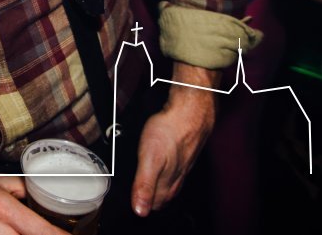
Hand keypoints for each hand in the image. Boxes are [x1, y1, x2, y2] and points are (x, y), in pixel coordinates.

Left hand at [131, 83, 215, 216]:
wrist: (190, 110)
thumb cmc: (170, 131)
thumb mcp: (149, 159)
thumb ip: (144, 185)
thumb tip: (140, 210)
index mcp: (168, 183)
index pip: (153, 204)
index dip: (141, 204)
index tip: (131, 201)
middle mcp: (176, 178)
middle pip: (161, 196)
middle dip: (148, 196)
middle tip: (135, 193)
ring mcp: (182, 166)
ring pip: (167, 183)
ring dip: (155, 184)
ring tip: (144, 183)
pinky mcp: (184, 153)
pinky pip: (173, 168)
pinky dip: (163, 170)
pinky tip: (160, 163)